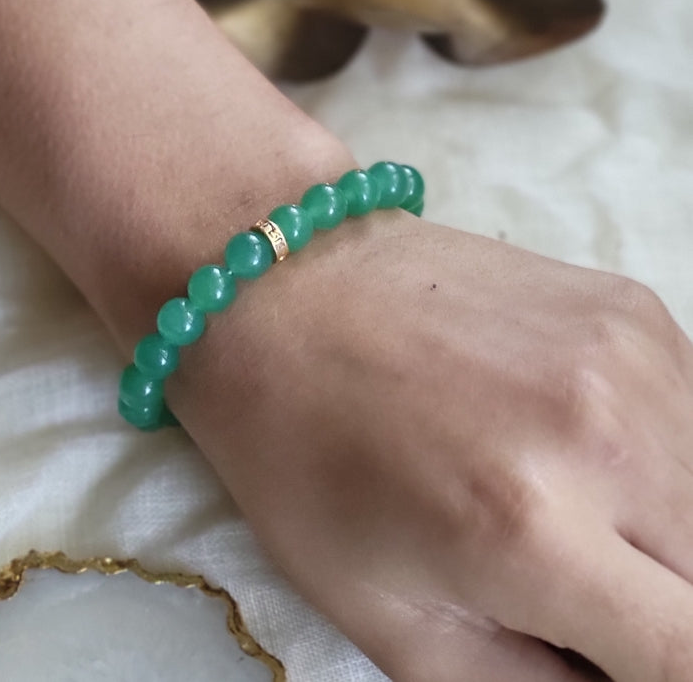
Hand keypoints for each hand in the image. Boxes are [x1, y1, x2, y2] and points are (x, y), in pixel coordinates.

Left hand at [170, 212, 692, 680]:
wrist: (285, 293)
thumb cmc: (303, 454)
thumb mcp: (385, 614)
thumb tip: (608, 680)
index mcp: (528, 528)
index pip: (692, 656)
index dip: (666, 671)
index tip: (613, 650)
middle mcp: (601, 434)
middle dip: (657, 603)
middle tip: (569, 578)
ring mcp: (626, 355)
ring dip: (660, 526)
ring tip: (564, 502)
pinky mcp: (628, 307)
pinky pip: (689, 416)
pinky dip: (651, 453)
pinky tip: (566, 435)